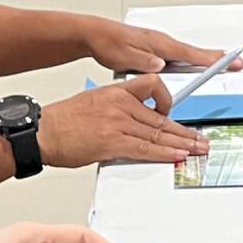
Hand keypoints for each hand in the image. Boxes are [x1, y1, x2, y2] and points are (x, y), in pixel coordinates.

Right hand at [38, 79, 206, 167]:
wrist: (41, 132)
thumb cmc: (62, 121)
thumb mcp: (93, 101)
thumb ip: (117, 109)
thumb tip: (136, 125)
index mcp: (116, 91)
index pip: (153, 86)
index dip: (169, 101)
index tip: (177, 112)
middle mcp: (120, 104)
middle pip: (161, 117)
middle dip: (185, 131)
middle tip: (200, 138)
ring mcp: (118, 123)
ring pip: (158, 134)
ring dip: (182, 144)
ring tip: (197, 149)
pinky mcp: (113, 142)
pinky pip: (146, 148)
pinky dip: (164, 154)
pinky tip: (177, 156)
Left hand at [85, 21, 234, 77]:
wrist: (96, 35)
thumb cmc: (109, 43)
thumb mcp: (125, 56)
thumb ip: (144, 62)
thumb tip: (160, 66)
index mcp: (160, 44)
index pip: (192, 54)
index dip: (212, 60)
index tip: (230, 62)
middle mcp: (163, 43)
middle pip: (196, 54)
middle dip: (217, 58)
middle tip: (237, 63)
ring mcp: (159, 46)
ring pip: (188, 55)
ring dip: (205, 59)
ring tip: (222, 63)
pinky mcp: (154, 50)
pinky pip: (178, 57)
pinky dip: (190, 60)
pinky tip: (192, 65)